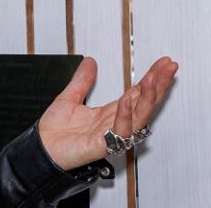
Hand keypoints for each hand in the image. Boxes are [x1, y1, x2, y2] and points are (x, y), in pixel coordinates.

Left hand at [38, 55, 177, 169]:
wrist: (41, 149)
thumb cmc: (55, 132)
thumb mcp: (69, 98)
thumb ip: (82, 80)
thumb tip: (90, 62)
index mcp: (109, 112)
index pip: (137, 93)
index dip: (150, 78)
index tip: (163, 63)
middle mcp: (115, 123)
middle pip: (144, 103)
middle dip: (158, 85)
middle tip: (169, 68)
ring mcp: (112, 135)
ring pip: (138, 117)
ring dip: (147, 98)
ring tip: (153, 80)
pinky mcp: (103, 145)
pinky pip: (119, 130)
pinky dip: (124, 115)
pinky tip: (127, 100)